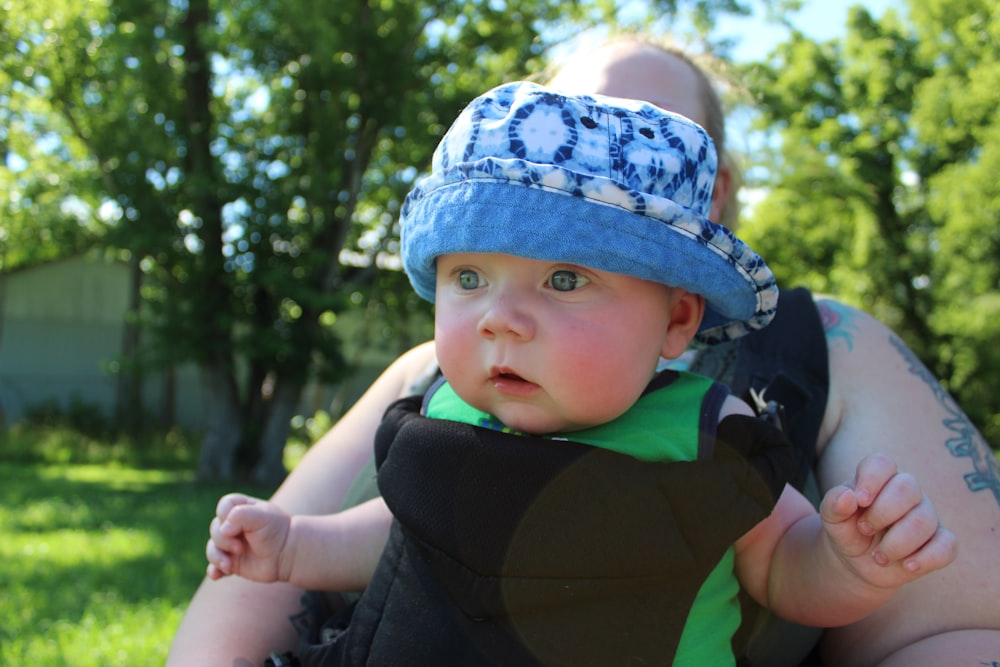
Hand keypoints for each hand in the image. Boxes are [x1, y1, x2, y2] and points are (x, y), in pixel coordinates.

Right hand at [205, 493, 291, 582]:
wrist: (288, 554)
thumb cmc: (277, 530)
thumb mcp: (262, 516)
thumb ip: (240, 516)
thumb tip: (223, 530)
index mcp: (242, 508)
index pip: (224, 506)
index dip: (225, 515)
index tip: (238, 524)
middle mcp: (233, 526)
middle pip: (215, 528)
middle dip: (223, 540)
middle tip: (240, 548)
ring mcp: (231, 544)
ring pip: (212, 548)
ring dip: (217, 557)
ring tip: (229, 565)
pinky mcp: (232, 562)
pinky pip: (214, 567)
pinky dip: (214, 571)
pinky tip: (217, 575)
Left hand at [820, 454, 956, 588]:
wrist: (857, 562)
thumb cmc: (846, 531)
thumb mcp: (832, 519)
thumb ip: (834, 504)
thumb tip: (848, 497)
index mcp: (879, 478)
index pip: (882, 464)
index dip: (871, 480)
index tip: (859, 501)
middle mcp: (907, 492)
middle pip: (907, 488)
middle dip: (881, 514)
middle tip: (864, 529)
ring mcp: (926, 515)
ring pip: (923, 521)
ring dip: (896, 544)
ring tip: (878, 556)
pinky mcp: (940, 541)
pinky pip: (947, 546)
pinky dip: (926, 558)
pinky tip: (907, 566)